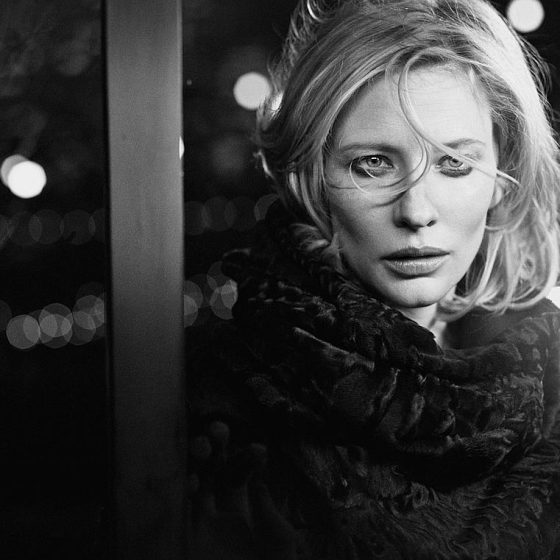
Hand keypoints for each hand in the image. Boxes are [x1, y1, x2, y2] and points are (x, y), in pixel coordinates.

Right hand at [187, 421, 296, 559]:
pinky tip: (194, 482)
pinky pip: (176, 511)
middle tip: (218, 429)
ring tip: (204, 446)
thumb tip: (259, 475)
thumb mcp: (277, 540)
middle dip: (213, 448)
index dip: (245, 458)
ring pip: (190, 483)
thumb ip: (266, 506)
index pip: (237, 474)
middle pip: (209, 471)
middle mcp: (215, 513)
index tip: (258, 449)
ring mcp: (196, 526)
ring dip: (195, 462)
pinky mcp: (183, 540)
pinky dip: (181, 494)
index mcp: (240, 511)